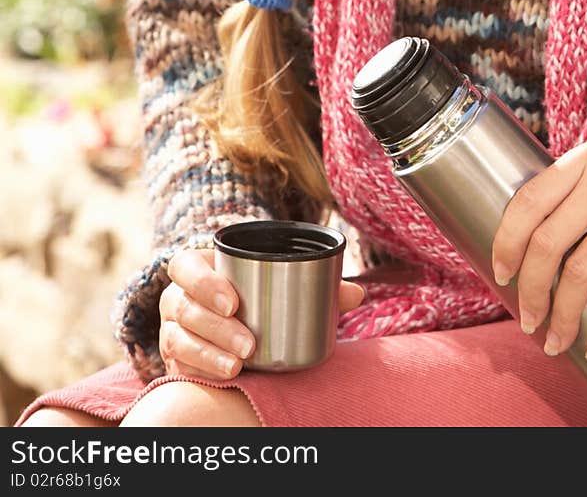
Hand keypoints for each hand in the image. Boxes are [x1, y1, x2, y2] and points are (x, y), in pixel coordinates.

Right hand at [158, 246, 365, 379]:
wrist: (227, 322)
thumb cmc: (253, 293)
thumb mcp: (275, 280)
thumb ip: (316, 282)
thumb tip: (356, 294)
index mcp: (196, 267)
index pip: (185, 267)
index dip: (203, 282)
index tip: (233, 302)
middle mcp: (177, 297)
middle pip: (186, 308)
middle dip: (217, 328)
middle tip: (249, 344)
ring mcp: (171, 329)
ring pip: (179, 340)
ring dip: (209, 354)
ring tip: (239, 365)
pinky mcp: (174, 360)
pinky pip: (179, 368)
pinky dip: (201, 373)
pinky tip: (224, 378)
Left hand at [491, 136, 586, 363]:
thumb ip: (581, 190)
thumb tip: (538, 243)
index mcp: (585, 158)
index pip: (527, 201)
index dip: (506, 241)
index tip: (500, 273)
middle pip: (546, 241)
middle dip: (530, 289)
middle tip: (527, 319)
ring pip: (578, 272)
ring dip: (561, 316)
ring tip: (555, 341)